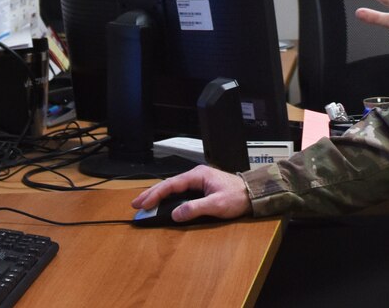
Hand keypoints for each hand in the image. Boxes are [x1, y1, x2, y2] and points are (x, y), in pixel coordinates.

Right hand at [131, 165, 253, 222]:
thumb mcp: (216, 204)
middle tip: (136, 204)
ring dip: (159, 196)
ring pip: (173, 188)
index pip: (171, 184)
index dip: (156, 194)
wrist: (252, 194)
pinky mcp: (201, 187)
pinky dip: (168, 197)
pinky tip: (162, 203)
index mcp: (198, 175)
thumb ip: (195, 208)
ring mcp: (198, 180)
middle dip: (152, 194)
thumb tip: (175, 214)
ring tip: (145, 204)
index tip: (143, 204)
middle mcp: (196, 175)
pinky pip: (180, 191)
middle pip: (169, 184)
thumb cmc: (237, 197)